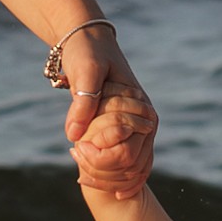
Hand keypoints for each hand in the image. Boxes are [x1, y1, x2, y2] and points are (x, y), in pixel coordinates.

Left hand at [69, 59, 156, 202]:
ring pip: (135, 169)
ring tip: (82, 180)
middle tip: (79, 177)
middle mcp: (147, 122)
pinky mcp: (129, 130)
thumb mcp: (85, 73)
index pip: (129, 153)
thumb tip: (74, 136)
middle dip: (107, 177)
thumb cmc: (88, 53)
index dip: (102, 162)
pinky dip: (114, 176)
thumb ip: (82, 104)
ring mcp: (140, 128)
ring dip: (111, 180)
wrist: (89, 40)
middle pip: (134, 167)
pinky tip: (92, 181)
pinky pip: (130, 162)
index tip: (75, 154)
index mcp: (142, 110)